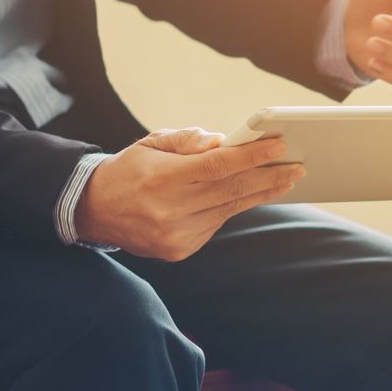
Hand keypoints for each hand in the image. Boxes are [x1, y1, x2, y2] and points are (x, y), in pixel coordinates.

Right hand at [74, 128, 305, 261]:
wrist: (93, 210)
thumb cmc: (129, 169)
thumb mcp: (151, 144)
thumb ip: (186, 141)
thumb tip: (221, 141)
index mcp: (162, 179)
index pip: (217, 166)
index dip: (251, 156)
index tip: (279, 145)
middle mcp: (170, 210)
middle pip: (232, 190)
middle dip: (269, 177)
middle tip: (298, 166)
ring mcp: (175, 235)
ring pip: (229, 209)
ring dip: (260, 194)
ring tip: (286, 180)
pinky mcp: (179, 250)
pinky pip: (215, 224)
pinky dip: (232, 208)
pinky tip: (251, 195)